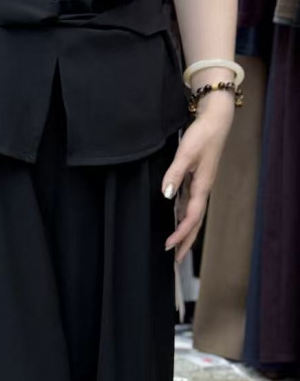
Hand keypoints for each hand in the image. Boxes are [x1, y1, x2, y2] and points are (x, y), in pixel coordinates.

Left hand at [162, 93, 234, 263]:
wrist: (215, 121)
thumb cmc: (202, 136)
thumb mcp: (186, 154)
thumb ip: (174, 174)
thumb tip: (166, 194)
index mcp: (202, 187)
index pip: (191, 217)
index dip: (180, 233)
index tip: (168, 246)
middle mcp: (202, 190)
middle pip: (195, 222)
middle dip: (186, 241)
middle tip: (175, 260)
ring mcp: (200, 185)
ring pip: (193, 215)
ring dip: (185, 232)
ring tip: (176, 247)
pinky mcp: (197, 179)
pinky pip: (190, 204)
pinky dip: (183, 217)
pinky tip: (176, 220)